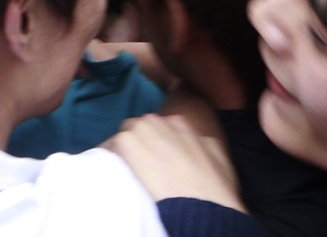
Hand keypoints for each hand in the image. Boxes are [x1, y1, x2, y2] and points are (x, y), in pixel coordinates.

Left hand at [105, 113, 243, 210]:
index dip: (154, 145)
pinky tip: (116, 177)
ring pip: (122, 138)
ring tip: (128, 176)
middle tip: (141, 170)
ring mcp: (140, 129)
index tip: (155, 161)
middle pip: (137, 130)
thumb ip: (204, 144)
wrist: (202, 206)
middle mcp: (159, 120)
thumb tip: (198, 140)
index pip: (157, 128)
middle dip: (138, 147)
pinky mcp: (125, 142)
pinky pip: (107, 149)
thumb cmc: (214, 189)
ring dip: (123, 154)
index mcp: (180, 122)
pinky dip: (109, 161)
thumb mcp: (219, 159)